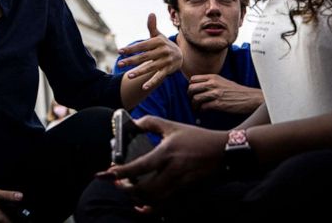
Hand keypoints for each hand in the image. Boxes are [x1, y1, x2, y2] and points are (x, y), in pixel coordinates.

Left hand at [99, 116, 224, 200]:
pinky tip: (141, 208)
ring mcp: (181, 185)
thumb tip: (133, 122)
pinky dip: (152, 210)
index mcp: (166, 153)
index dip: (119, 172)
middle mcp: (173, 172)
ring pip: (154, 200)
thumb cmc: (198, 138)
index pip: (138, 167)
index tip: (106, 173)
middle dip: (126, 188)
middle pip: (143, 189)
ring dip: (137, 199)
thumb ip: (151, 122)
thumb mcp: (173, 126)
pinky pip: (167, 207)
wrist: (225, 152)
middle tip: (117, 183)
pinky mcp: (187, 193)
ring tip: (128, 192)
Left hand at [117, 14, 182, 89]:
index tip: (120, 51)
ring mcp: (166, 61)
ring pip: (150, 67)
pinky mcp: (168, 70)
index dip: (131, 48)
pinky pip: (159, 77)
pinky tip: (143, 87)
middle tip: (120, 64)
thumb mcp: (158, 35)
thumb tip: (151, 13)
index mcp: (158, 42)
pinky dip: (151, 82)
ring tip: (128, 76)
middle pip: (144, 57)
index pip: (142, 46)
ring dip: (139, 72)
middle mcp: (162, 51)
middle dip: (131, 61)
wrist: (180, 55)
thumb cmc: (163, 44)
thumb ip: (152, 26)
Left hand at [187, 74, 263, 113]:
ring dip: (194, 105)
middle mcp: (213, 84)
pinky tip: (204, 111)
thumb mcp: (222, 81)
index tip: (193, 92)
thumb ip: (211, 82)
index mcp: (213, 77)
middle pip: (191, 88)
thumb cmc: (236, 91)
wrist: (249, 98)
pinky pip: (203, 107)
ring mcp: (216, 94)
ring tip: (196, 108)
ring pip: (196, 98)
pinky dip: (201, 110)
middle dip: (189, 96)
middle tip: (192, 101)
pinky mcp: (219, 104)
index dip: (191, 86)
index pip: (193, 79)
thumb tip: (198, 87)